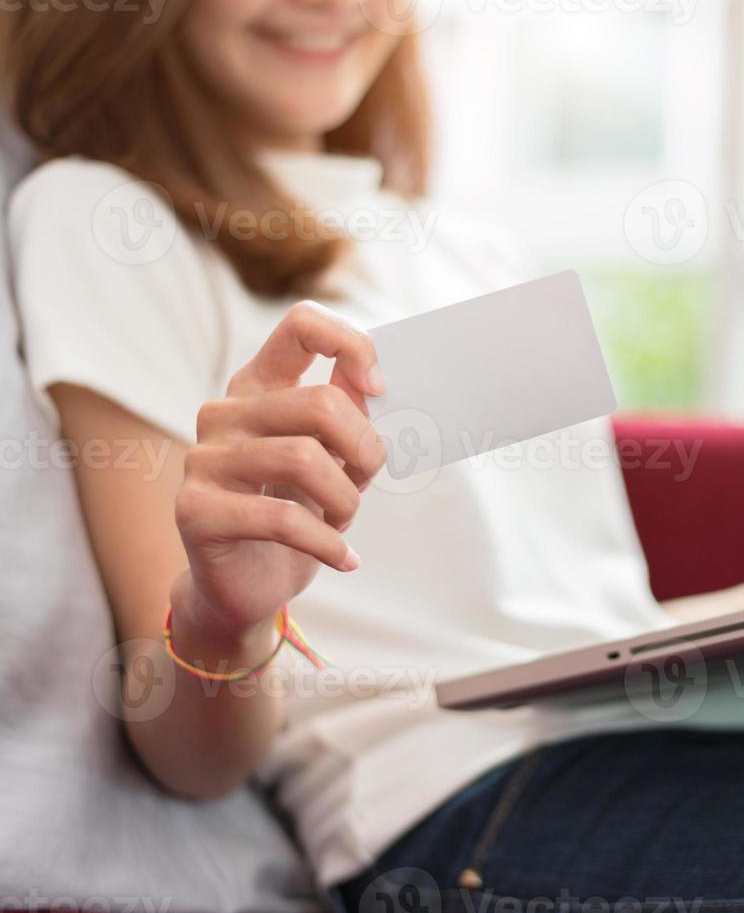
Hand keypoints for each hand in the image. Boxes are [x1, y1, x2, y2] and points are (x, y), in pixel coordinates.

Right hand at [173, 302, 387, 636]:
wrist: (247, 586)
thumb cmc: (297, 513)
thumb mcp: (334, 460)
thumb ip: (349, 415)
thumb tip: (374, 379)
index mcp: (259, 387)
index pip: (300, 326)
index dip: (350, 345)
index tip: (379, 388)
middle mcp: (225, 413)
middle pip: (319, 403)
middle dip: (365, 450)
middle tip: (364, 483)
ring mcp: (203, 459)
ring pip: (305, 459)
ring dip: (345, 500)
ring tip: (342, 521)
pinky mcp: (195, 509)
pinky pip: (282, 518)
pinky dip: (328, 543)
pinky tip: (343, 558)